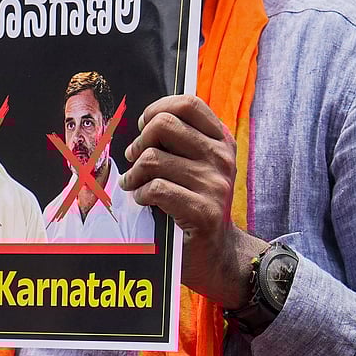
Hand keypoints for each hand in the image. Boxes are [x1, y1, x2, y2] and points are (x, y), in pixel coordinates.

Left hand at [118, 95, 268, 308]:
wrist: (216, 252)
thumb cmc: (194, 202)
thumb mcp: (194, 165)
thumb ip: (178, 141)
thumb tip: (147, 120)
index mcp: (221, 141)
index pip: (188, 104)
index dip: (158, 108)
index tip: (145, 127)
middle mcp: (221, 158)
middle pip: (163, 125)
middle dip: (140, 142)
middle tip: (135, 159)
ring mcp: (215, 184)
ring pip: (152, 159)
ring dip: (134, 174)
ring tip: (134, 184)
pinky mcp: (203, 211)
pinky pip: (155, 188)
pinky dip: (140, 194)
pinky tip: (143, 201)